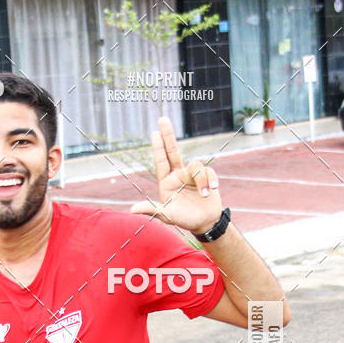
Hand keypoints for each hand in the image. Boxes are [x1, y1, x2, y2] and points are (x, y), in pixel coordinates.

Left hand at [131, 117, 221, 233]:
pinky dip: (211, 180)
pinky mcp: (207, 176)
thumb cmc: (184, 219)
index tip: (154, 132)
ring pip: (196, 165)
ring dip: (201, 179)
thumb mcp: (167, 215)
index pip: (161, 161)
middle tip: (162, 119)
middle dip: (168, 135)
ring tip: (203, 195)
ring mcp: (193, 175)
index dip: (158, 147)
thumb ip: (151, 210)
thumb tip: (131, 210)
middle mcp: (179, 175)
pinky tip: (212, 190)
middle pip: (173, 151)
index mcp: (167, 182)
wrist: (205, 223)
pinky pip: (209, 170)